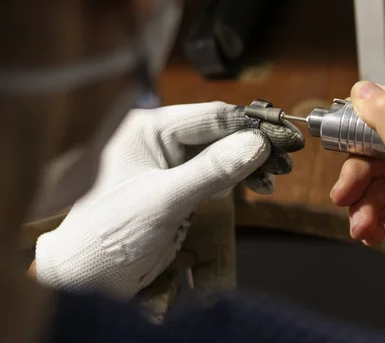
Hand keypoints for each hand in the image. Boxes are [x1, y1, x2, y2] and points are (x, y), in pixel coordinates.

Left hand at [35, 102, 303, 298]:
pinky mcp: (180, 187)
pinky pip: (216, 175)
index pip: (209, 116)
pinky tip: (259, 184)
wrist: (89, 276)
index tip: (283, 134)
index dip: (249, 124)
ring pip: (221, 154)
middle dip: (253, 145)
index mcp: (148, 129)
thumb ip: (211, 170)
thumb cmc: (111, 233)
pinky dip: (239, 179)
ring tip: (277, 174)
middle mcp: (160, 140)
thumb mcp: (164, 200)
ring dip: (250, 163)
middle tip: (286, 158)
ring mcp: (171, 164)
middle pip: (219, 133)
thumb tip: (256, 143)